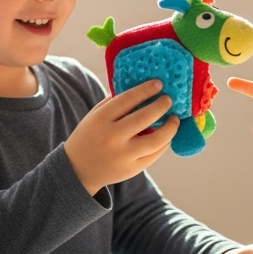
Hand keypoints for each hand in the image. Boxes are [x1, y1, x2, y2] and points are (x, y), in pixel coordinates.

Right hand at [65, 79, 178, 194]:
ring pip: (155, 140)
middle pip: (144, 118)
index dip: (145, 90)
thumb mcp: (95, 116)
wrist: (78, 170)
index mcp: (101, 120)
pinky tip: (167, 136)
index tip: (159, 83)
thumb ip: (114, 102)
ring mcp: (123, 155)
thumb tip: (141, 87)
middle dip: (161, 106)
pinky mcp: (132, 169)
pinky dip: (164, 143)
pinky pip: (154, 155)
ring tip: (174, 119)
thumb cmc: (91, 136)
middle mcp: (112, 137)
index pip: (127, 100)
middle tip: (169, 99)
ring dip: (170, 128)